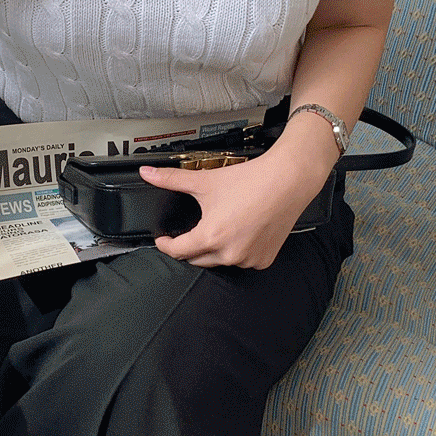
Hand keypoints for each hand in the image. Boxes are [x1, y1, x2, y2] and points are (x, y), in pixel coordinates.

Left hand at [139, 153, 323, 269]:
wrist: (288, 180)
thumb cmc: (251, 181)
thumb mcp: (205, 181)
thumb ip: (171, 179)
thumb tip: (148, 174)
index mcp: (211, 237)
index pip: (178, 252)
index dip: (166, 245)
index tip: (163, 240)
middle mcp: (230, 253)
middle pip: (197, 259)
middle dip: (189, 247)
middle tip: (188, 233)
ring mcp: (248, 259)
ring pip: (220, 261)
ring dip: (213, 250)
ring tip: (218, 228)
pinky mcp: (264, 259)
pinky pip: (242, 261)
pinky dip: (236, 252)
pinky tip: (238, 235)